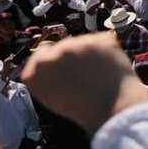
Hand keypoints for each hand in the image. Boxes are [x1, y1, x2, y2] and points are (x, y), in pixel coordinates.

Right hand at [20, 32, 147, 135]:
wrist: (112, 108)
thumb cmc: (84, 109)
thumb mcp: (53, 96)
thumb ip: (49, 77)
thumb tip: (56, 64)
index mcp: (35, 72)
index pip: (41, 55)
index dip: (56, 60)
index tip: (67, 66)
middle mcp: (50, 55)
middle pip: (63, 47)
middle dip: (74, 56)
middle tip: (87, 74)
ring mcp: (73, 45)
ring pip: (83, 43)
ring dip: (90, 52)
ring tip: (99, 74)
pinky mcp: (95, 39)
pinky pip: (102, 41)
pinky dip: (107, 50)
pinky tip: (109, 67)